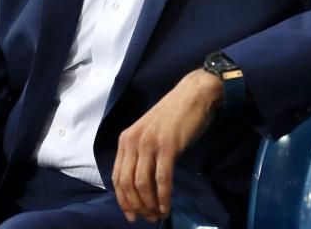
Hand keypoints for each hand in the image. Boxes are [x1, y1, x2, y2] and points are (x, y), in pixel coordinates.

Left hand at [112, 69, 222, 222]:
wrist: (193, 95)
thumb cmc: (174, 116)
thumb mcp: (149, 134)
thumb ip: (141, 154)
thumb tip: (142, 186)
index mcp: (126, 139)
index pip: (117, 177)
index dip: (123, 200)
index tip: (131, 216)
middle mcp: (133, 141)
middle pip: (127, 183)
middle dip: (136, 206)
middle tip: (148, 218)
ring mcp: (150, 142)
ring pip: (143, 184)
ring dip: (150, 204)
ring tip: (158, 214)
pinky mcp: (168, 145)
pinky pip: (162, 178)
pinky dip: (163, 197)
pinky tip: (167, 206)